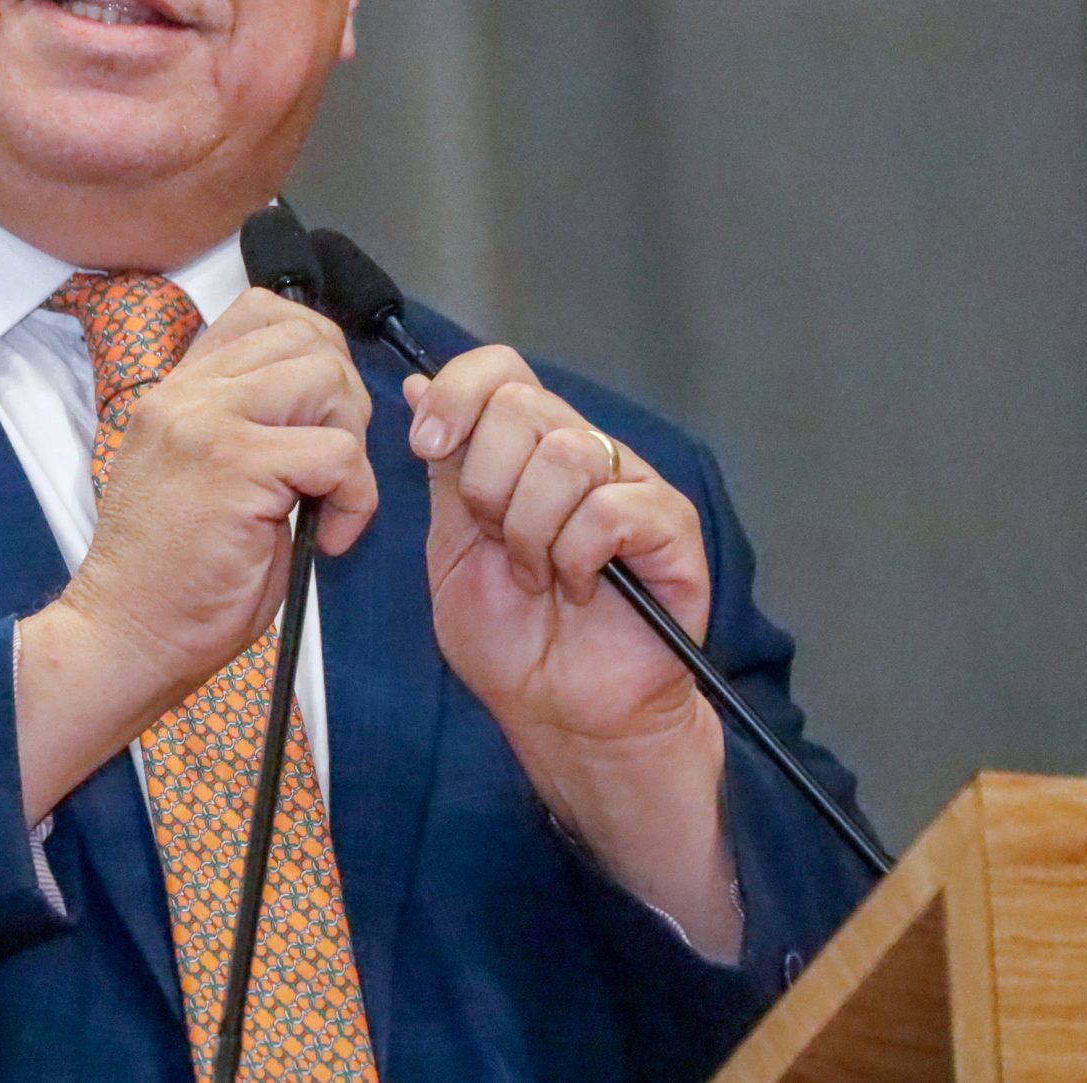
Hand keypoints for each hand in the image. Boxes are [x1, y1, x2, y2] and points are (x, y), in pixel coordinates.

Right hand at [16, 288, 376, 819]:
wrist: (123, 637)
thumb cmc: (172, 579)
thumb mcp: (203, 478)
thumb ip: (245, 427)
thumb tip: (325, 402)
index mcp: (178, 393)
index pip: (263, 312)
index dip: (316, 354)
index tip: (320, 420)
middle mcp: (187, 394)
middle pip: (308, 336)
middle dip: (345, 398)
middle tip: (332, 471)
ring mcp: (207, 422)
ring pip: (326, 378)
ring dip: (350, 440)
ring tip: (328, 498)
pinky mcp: (236, 465)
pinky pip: (337, 452)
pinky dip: (355, 498)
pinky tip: (327, 539)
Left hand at [410, 346, 707, 741]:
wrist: (561, 715)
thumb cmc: (512, 643)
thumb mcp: (453, 547)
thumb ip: (444, 470)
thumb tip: (415, 391)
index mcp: (527, 450)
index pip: (500, 369)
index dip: (457, 393)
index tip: (426, 444)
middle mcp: (582, 453)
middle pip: (522, 404)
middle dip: (486, 483)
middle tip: (495, 542)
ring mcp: (631, 484)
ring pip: (564, 454)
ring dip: (529, 531)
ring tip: (538, 578)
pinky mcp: (671, 525)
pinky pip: (610, 508)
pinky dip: (577, 557)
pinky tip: (581, 589)